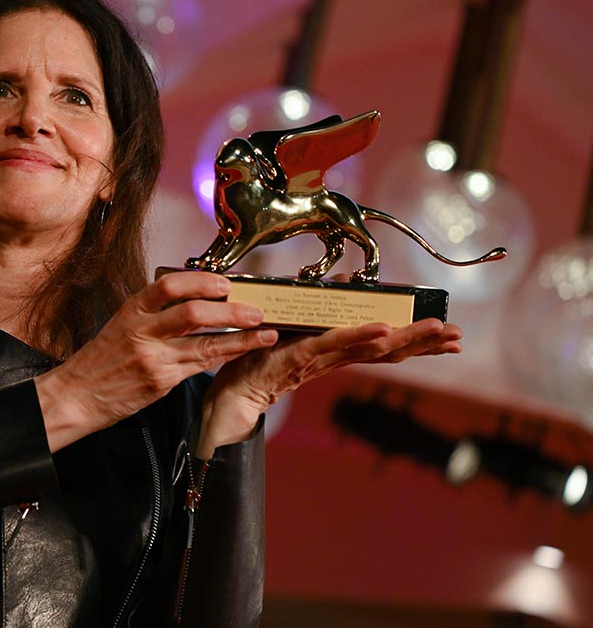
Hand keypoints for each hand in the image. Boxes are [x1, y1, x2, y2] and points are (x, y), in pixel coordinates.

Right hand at [35, 271, 277, 451]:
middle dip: (231, 310)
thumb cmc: (101, 360)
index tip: (224, 283)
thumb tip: (195, 299)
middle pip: (194, 313)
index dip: (200, 281)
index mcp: (131, 310)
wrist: (77, 395)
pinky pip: (200, 365)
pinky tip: (243, 351)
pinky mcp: (161, 382)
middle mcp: (142, 331)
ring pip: (205, 343)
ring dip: (240, 337)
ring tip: (265, 332)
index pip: (168, 286)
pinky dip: (224, 356)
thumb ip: (153, 313)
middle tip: (255, 309)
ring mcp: (153, 358)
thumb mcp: (121, 325)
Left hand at [195, 318, 462, 458]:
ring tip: (439, 331)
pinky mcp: (301, 357)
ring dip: (407, 338)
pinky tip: (384, 331)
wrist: (228, 396)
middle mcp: (334, 358)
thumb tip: (342, 290)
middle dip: (424, 342)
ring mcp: (320, 359)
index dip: (415, 341)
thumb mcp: (291, 335)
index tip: (447, 334)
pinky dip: (360, 337)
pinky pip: (334, 345)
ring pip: (371, 348)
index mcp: (335, 353)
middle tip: (459, 335)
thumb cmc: (256, 365)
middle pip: (387, 350)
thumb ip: (316, 318)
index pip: (382, 346)